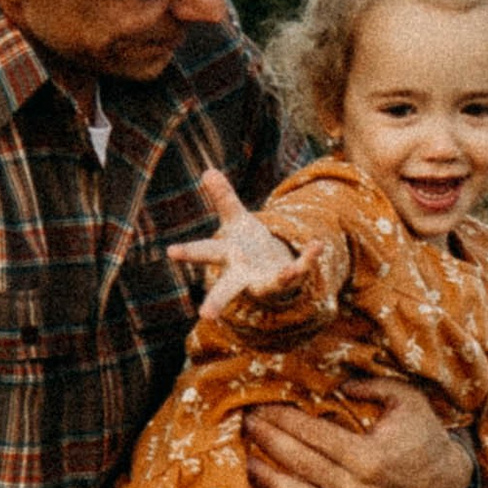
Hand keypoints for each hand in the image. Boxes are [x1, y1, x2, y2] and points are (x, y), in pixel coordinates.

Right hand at [175, 169, 302, 317]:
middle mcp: (243, 276)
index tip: (171, 251)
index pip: (204, 253)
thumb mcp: (236, 221)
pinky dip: (308, 257)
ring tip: (290, 270)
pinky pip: (300, 270)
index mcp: (226, 257)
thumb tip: (208, 171)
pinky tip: (317, 244)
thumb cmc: (248, 246)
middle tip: (205, 316)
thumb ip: (223, 199)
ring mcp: (266, 283)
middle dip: (217, 301)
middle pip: (228, 288)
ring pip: (271, 287)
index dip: (187, 252)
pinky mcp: (288, 282)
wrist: (274, 270)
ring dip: (282, 278)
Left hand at [244, 379, 470, 487]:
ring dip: (267, 480)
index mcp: (367, 456)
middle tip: (243, 423)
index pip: (311, 434)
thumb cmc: (425, 437)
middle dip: (267, 440)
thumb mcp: (406, 400)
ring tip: (242, 462)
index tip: (259, 405)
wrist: (450, 485)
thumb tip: (337, 382)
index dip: (282, 418)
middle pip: (299, 462)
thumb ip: (371, 386)